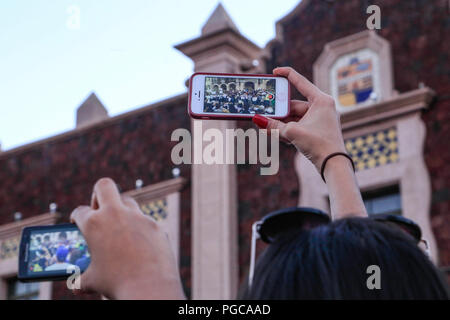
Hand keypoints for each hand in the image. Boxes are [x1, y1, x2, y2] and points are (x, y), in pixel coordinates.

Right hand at [70, 178, 184, 299]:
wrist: (149, 288)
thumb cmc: (117, 284)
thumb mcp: (92, 281)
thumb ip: (82, 277)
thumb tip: (75, 285)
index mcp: (94, 224)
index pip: (80, 212)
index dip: (77, 217)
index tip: (78, 222)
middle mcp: (116, 214)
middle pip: (104, 186)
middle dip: (98, 194)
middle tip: (98, 209)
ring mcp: (138, 217)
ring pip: (128, 201)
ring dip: (121, 211)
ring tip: (119, 229)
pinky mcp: (155, 225)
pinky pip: (145, 222)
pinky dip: (140, 230)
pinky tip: (140, 246)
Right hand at [252, 67, 346, 171]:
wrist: (333, 165)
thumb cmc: (319, 144)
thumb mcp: (292, 132)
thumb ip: (273, 125)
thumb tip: (257, 119)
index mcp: (321, 100)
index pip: (301, 82)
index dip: (287, 74)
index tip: (275, 71)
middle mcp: (322, 107)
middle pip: (294, 105)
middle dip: (278, 110)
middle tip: (264, 111)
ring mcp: (319, 119)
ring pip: (294, 117)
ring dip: (280, 122)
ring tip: (266, 126)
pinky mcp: (316, 130)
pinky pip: (298, 126)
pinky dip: (287, 129)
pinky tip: (274, 133)